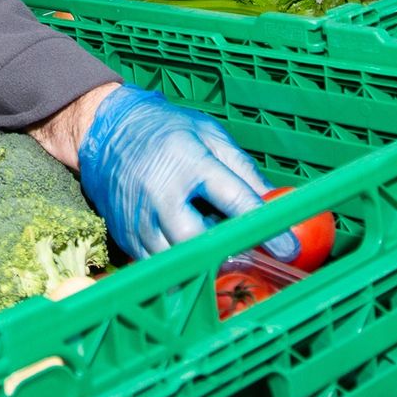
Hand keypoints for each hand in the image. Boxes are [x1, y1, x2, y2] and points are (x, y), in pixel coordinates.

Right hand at [76, 85, 297, 261]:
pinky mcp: (126, 237)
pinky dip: (179, 266)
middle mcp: (161, 194)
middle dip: (227, 252)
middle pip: (199, 240)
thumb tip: (275, 202)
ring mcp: (139, 219)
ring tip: (218, 252)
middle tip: (248, 254)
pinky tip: (191, 252)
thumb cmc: (166, 130)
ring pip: (176, 260)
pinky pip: (157, 265)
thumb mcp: (209, 134)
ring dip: (203, 263)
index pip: (234, 200)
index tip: (288, 248)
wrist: (107, 130)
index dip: (265, 227)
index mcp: (188, 162)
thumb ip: (243, 170)